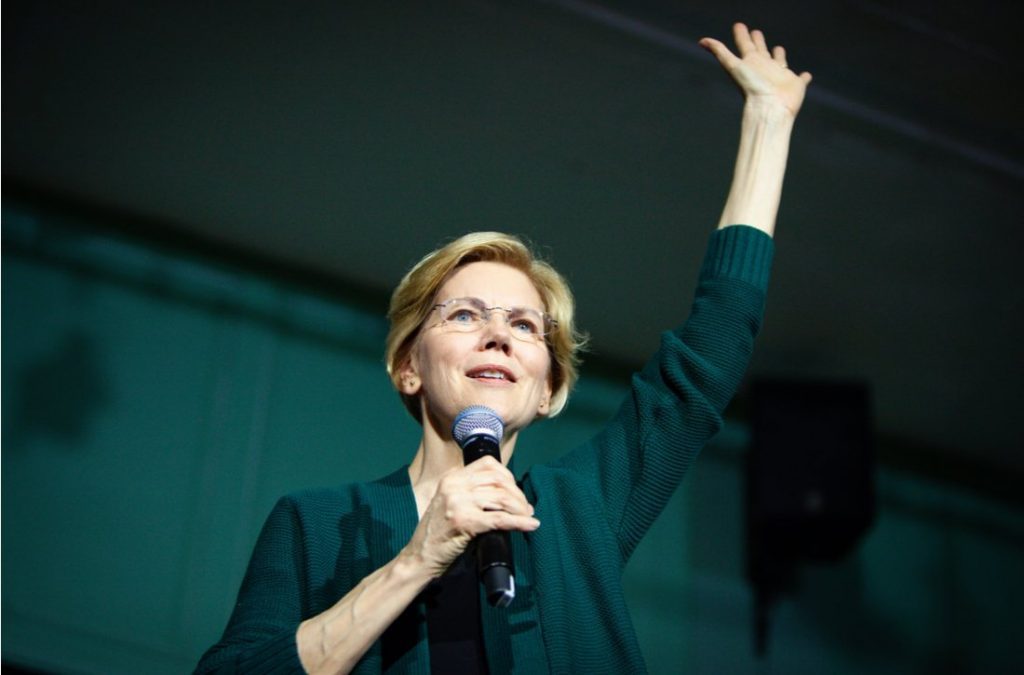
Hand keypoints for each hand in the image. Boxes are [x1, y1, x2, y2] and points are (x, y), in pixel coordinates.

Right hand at [404, 456, 538, 576]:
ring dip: (520, 508)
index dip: (509, 476)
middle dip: (518, 494)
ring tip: (527, 517)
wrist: (419, 556)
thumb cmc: (439, 533)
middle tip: (526, 508)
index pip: (488, 464)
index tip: (516, 492)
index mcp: (452, 477)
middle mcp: (454, 485)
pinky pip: (500, 519)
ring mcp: (458, 502)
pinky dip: (519, 522)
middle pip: (498, 480)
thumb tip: (509, 494)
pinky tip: (530, 525)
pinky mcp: (464, 521)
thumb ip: (472, 492)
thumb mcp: (451, 502)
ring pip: (502, 497)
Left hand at [699, 22, 812, 116]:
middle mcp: (765, 68)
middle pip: (761, 51)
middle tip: (756, 32)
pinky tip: (806, 75)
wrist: (770, 108)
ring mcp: (780, 76)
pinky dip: (804, 77)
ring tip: (778, 49)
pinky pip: (801, 79)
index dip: (742, 35)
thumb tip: (701, 41)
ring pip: (780, 62)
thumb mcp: (733, 66)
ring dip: (779, 55)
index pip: (745, 45)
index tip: (739, 26)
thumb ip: (720, 52)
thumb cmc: (752, 88)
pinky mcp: (796, 84)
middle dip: (758, 41)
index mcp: (752, 63)